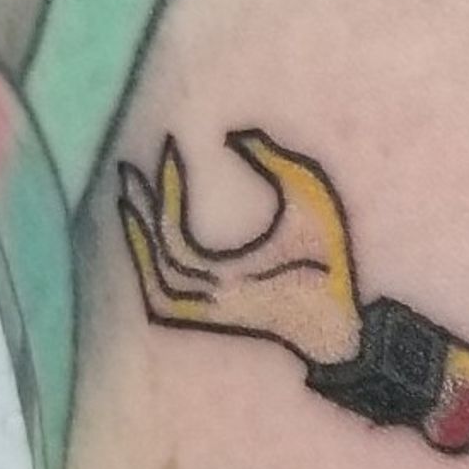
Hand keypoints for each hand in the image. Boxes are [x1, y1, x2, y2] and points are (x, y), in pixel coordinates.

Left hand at [118, 132, 363, 369]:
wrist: (341, 334)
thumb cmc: (332, 265)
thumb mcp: (316, 203)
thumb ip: (275, 159)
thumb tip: (229, 133)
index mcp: (229, 283)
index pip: (174, 235)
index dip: (168, 189)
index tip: (170, 148)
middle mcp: (207, 307)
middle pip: (151, 258)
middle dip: (140, 210)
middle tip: (128, 170)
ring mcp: (205, 320)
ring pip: (149, 282)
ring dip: (137, 240)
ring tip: (130, 201)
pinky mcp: (208, 323)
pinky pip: (163, 297)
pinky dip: (149, 266)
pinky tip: (148, 235)